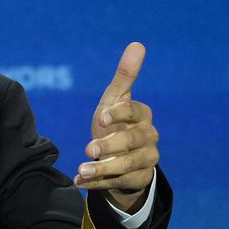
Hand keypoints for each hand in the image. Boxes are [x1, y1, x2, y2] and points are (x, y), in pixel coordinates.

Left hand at [74, 43, 159, 212]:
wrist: (120, 156)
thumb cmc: (115, 122)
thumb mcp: (115, 99)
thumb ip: (125, 75)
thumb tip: (137, 44)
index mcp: (142, 115)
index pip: (135, 111)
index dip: (119, 114)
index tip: (101, 116)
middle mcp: (149, 138)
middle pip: (133, 142)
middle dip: (110, 146)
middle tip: (88, 148)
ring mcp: (145, 161)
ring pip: (127, 166)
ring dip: (103, 169)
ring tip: (81, 170)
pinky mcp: (137, 180)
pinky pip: (117, 183)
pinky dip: (96, 183)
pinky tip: (79, 182)